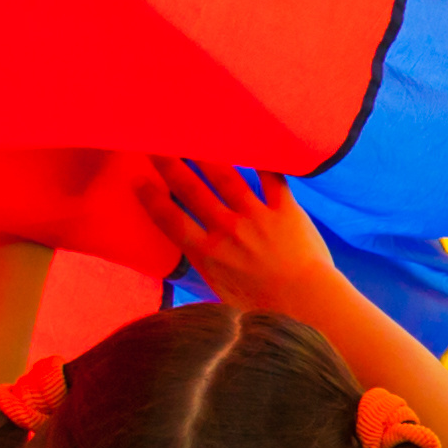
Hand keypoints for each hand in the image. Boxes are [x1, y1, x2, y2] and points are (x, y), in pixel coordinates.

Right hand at [136, 158, 342, 314]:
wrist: (308, 304)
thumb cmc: (266, 310)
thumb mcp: (223, 296)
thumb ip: (209, 271)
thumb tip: (197, 258)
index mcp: (208, 255)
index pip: (171, 220)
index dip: (152, 199)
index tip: (139, 181)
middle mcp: (228, 230)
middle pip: (192, 190)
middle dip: (171, 165)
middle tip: (156, 145)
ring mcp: (257, 217)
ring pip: (227, 177)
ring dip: (207, 156)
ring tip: (194, 138)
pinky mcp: (286, 210)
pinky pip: (271, 178)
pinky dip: (263, 161)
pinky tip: (255, 144)